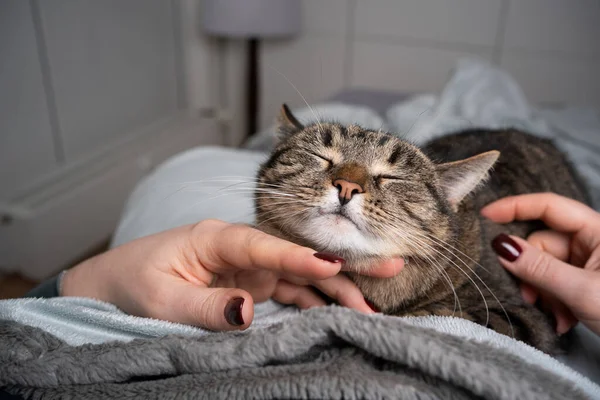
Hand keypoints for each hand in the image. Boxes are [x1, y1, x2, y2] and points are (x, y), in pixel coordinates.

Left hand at [61, 220, 402, 330]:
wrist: (116, 284)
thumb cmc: (134, 282)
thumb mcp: (160, 297)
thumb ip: (203, 305)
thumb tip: (247, 312)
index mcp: (217, 238)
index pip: (267, 244)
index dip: (302, 255)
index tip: (335, 264)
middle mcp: (242, 249)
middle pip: (299, 255)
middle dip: (343, 263)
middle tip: (389, 265)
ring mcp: (251, 267)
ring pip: (304, 276)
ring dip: (338, 288)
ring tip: (374, 304)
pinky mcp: (254, 284)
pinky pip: (293, 292)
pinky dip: (318, 302)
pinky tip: (342, 312)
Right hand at [481, 193, 599, 334]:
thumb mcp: (582, 290)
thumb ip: (540, 267)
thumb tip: (502, 246)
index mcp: (598, 230)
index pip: (549, 206)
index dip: (515, 207)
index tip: (486, 216)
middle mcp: (592, 241)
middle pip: (542, 242)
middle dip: (530, 270)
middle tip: (528, 296)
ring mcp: (589, 262)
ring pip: (545, 266)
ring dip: (542, 292)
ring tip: (553, 315)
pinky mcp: (586, 281)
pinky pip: (556, 282)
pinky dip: (553, 301)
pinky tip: (563, 320)